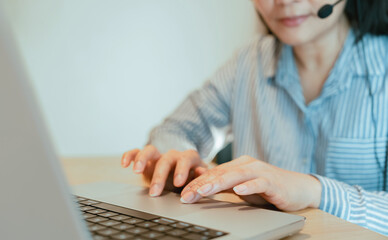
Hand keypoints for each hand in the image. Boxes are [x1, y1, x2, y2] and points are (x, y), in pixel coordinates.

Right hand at [121, 145, 207, 196]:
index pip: (186, 159)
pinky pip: (137, 152)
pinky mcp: (146, 158)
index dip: (182, 170)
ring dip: (143, 159)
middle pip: (166, 158)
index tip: (178, 183)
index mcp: (189, 158)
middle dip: (160, 175)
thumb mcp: (200, 179)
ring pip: (150, 150)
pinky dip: (130, 155)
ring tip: (136, 171)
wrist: (183, 171)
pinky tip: (124, 164)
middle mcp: (173, 154)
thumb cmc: (193, 178)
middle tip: (155, 191)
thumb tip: (201, 172)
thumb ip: (201, 177)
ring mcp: (159, 155)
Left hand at [179, 155, 321, 210]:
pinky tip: (239, 191)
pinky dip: (249, 186)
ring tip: (204, 191)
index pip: (213, 174)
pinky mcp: (273, 181)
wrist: (298, 188)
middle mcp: (247, 165)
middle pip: (220, 174)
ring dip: (218, 183)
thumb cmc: (268, 188)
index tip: (182, 194)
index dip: (196, 184)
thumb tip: (201, 186)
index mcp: (237, 166)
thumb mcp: (242, 187)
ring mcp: (260, 172)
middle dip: (201, 185)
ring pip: (236, 176)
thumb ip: (225, 185)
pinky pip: (259, 183)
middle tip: (185, 195)